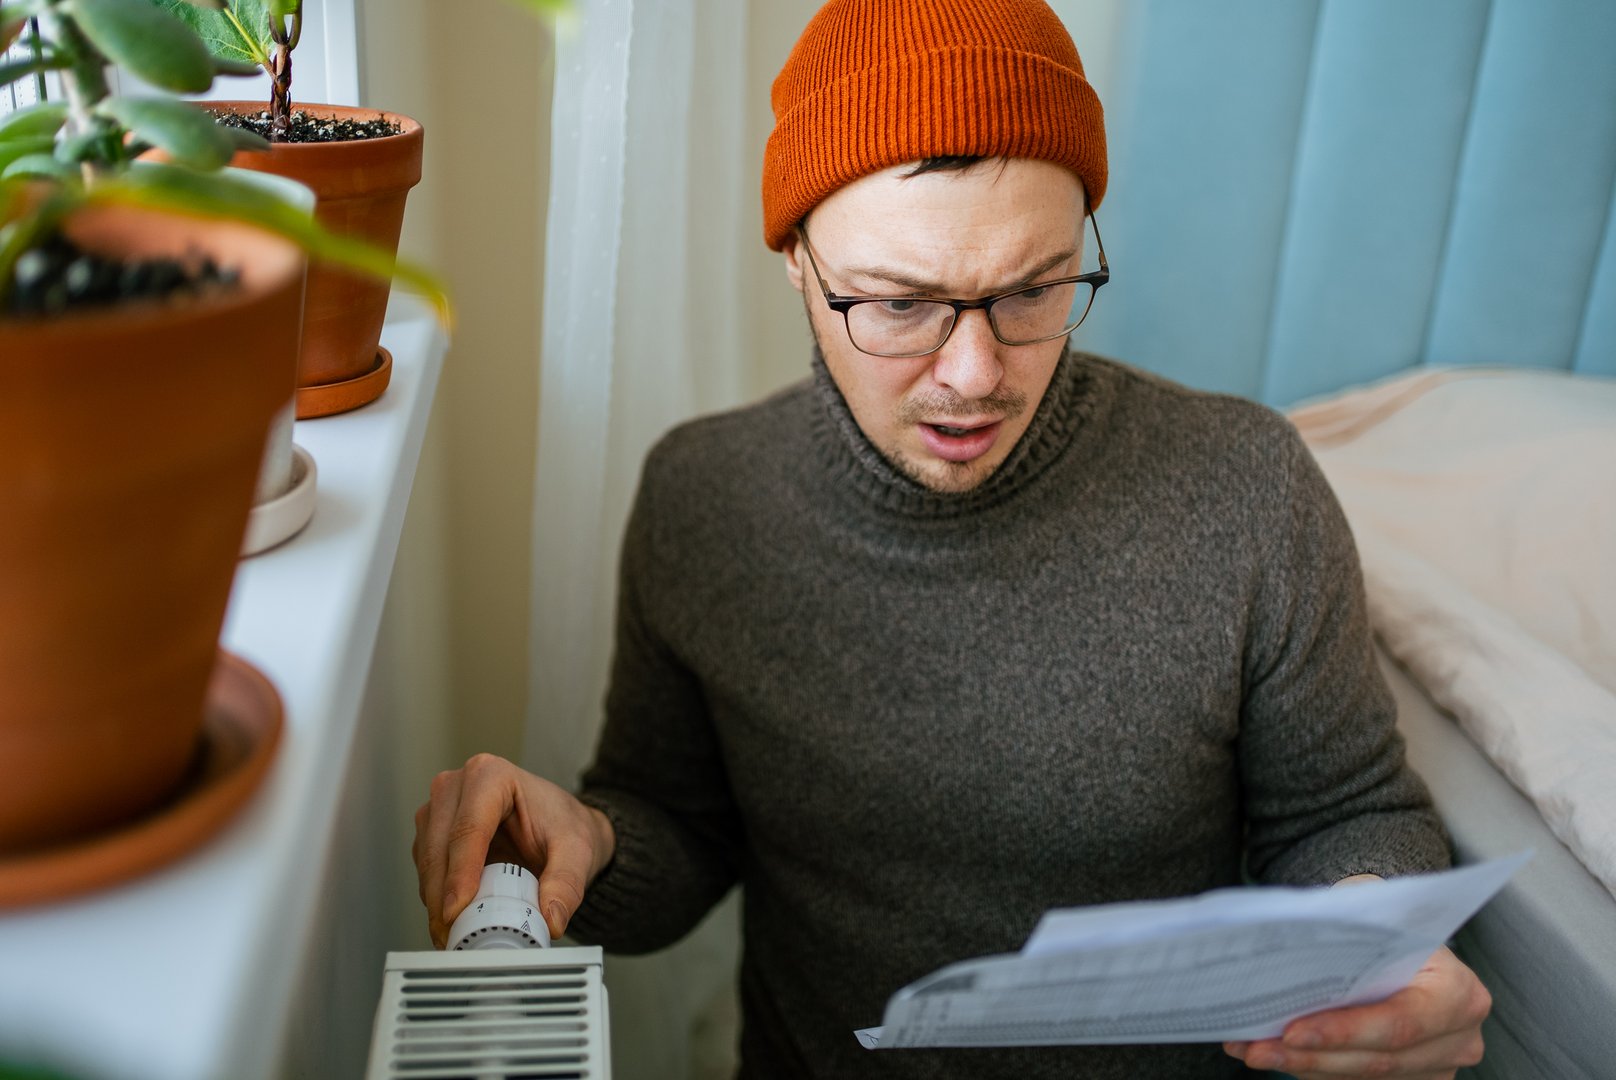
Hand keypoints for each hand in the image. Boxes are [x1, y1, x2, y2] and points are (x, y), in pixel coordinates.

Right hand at [412, 753, 615, 948]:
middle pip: (439, 847)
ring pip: (427, 861)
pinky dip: (436, 898)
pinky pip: (427, 870)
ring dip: (435, 902)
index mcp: (491, 775)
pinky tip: (453, 921)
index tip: (456, 911)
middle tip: (453, 936)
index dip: (459, 874)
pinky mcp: (433, 833)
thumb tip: (550, 920)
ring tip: (454, 936)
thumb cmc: (564, 825)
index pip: (468, 829)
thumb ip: (567, 884)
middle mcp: (457, 786)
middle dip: (442, 897)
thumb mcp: (577, 851)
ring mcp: (440, 809)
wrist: (560, 825)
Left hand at [1222, 945, 1489, 1077]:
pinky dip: (1311, 1067)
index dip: (1344, 1032)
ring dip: (1302, 1065)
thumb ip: (1347, 928)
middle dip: (1310, 1055)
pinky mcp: (1411, 1079)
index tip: (1292, 1032)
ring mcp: (1437, 1066)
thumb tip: (1289, 940)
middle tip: (1256, 1048)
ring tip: (1251, 1049)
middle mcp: (1457, 1039)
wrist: (1403, 938)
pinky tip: (1269, 1051)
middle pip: (1377, 1060)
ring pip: (1362, 1077)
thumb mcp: (1375, 910)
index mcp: (1459, 992)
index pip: (1400, 1022)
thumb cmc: (1388, 923)